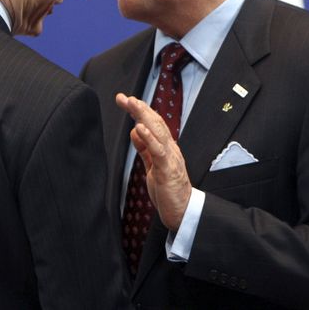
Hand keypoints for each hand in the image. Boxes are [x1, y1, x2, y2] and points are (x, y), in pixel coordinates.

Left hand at [116, 93, 191, 230]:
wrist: (183, 212)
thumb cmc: (168, 190)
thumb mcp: (152, 165)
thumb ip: (144, 148)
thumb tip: (135, 132)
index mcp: (165, 147)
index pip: (152, 123)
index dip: (139, 110)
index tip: (125, 100)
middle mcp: (170, 148)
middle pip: (155, 122)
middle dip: (140, 108)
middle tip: (125, 97)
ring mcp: (170, 157)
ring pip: (158, 131)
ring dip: (144, 116)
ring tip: (132, 103)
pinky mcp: (167, 169)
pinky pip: (158, 151)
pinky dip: (149, 138)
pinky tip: (139, 128)